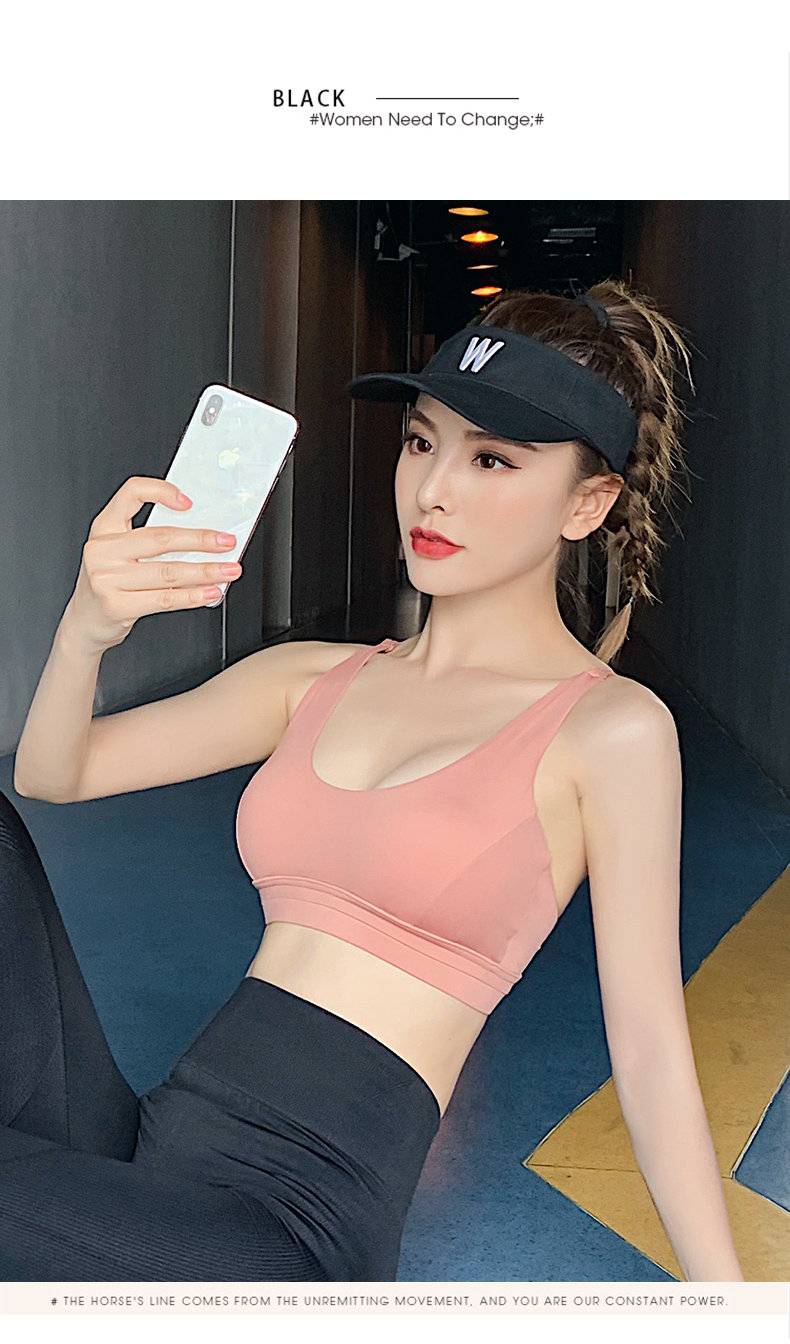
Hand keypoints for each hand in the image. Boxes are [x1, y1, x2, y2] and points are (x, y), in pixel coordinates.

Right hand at [64, 476, 241, 653]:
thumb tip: (200, 537)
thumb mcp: (118, 552)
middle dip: (201, 540)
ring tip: (228, 570)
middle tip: (226, 542)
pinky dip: (193, 596)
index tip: (190, 503)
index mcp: (104, 528)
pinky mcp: (117, 606)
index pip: (131, 493)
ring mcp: (106, 578)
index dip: (161, 492)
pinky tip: (210, 592)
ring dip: (205, 571)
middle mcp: (102, 549)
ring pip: (168, 571)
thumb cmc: (109, 583)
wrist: (85, 621)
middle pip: (161, 538)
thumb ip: (149, 540)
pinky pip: (165, 599)